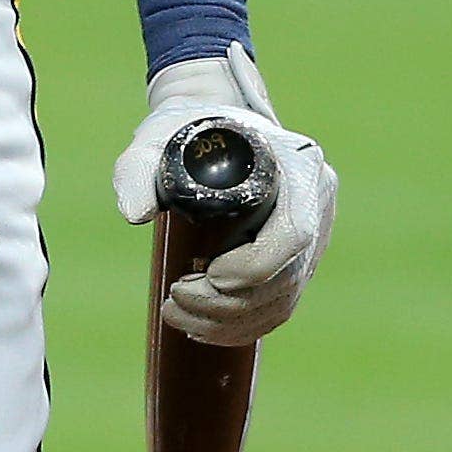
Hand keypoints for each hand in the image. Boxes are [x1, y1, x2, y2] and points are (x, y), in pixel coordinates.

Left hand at [108, 47, 336, 344]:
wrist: (214, 124)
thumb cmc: (189, 127)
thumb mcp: (158, 138)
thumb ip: (139, 168)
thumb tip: (134, 212)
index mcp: (300, 168)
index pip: (293, 234)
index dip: (252, 265)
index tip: (204, 272)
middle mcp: (317, 202)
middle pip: (286, 277)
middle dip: (228, 301)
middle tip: (175, 297)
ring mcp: (314, 234)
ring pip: (282, 300)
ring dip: (229, 321)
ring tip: (176, 311)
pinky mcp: (297, 258)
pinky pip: (278, 306)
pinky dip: (242, 326)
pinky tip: (202, 327)